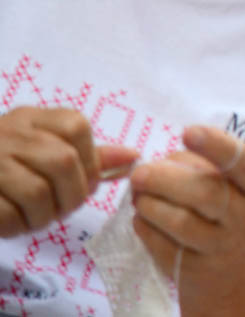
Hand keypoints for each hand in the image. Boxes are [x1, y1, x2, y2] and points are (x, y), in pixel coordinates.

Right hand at [0, 106, 137, 236]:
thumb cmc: (7, 164)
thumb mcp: (43, 147)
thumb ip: (87, 154)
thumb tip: (133, 157)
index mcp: (30, 118)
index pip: (76, 127)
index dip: (90, 161)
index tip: (84, 181)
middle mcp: (8, 132)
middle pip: (63, 162)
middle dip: (72, 195)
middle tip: (62, 208)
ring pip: (37, 192)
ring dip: (44, 216)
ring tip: (37, 218)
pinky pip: (6, 215)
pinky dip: (17, 227)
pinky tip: (15, 224)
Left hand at [130, 125, 244, 312]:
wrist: (233, 273)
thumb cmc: (226, 213)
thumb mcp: (229, 185)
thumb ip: (199, 165)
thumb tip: (159, 162)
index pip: (244, 163)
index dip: (216, 145)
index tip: (187, 132)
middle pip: (206, 193)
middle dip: (165, 179)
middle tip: (138, 173)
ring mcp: (222, 249)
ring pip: (180, 222)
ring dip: (150, 204)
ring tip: (138, 195)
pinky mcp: (195, 271)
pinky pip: (162, 245)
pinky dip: (145, 226)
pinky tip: (142, 217)